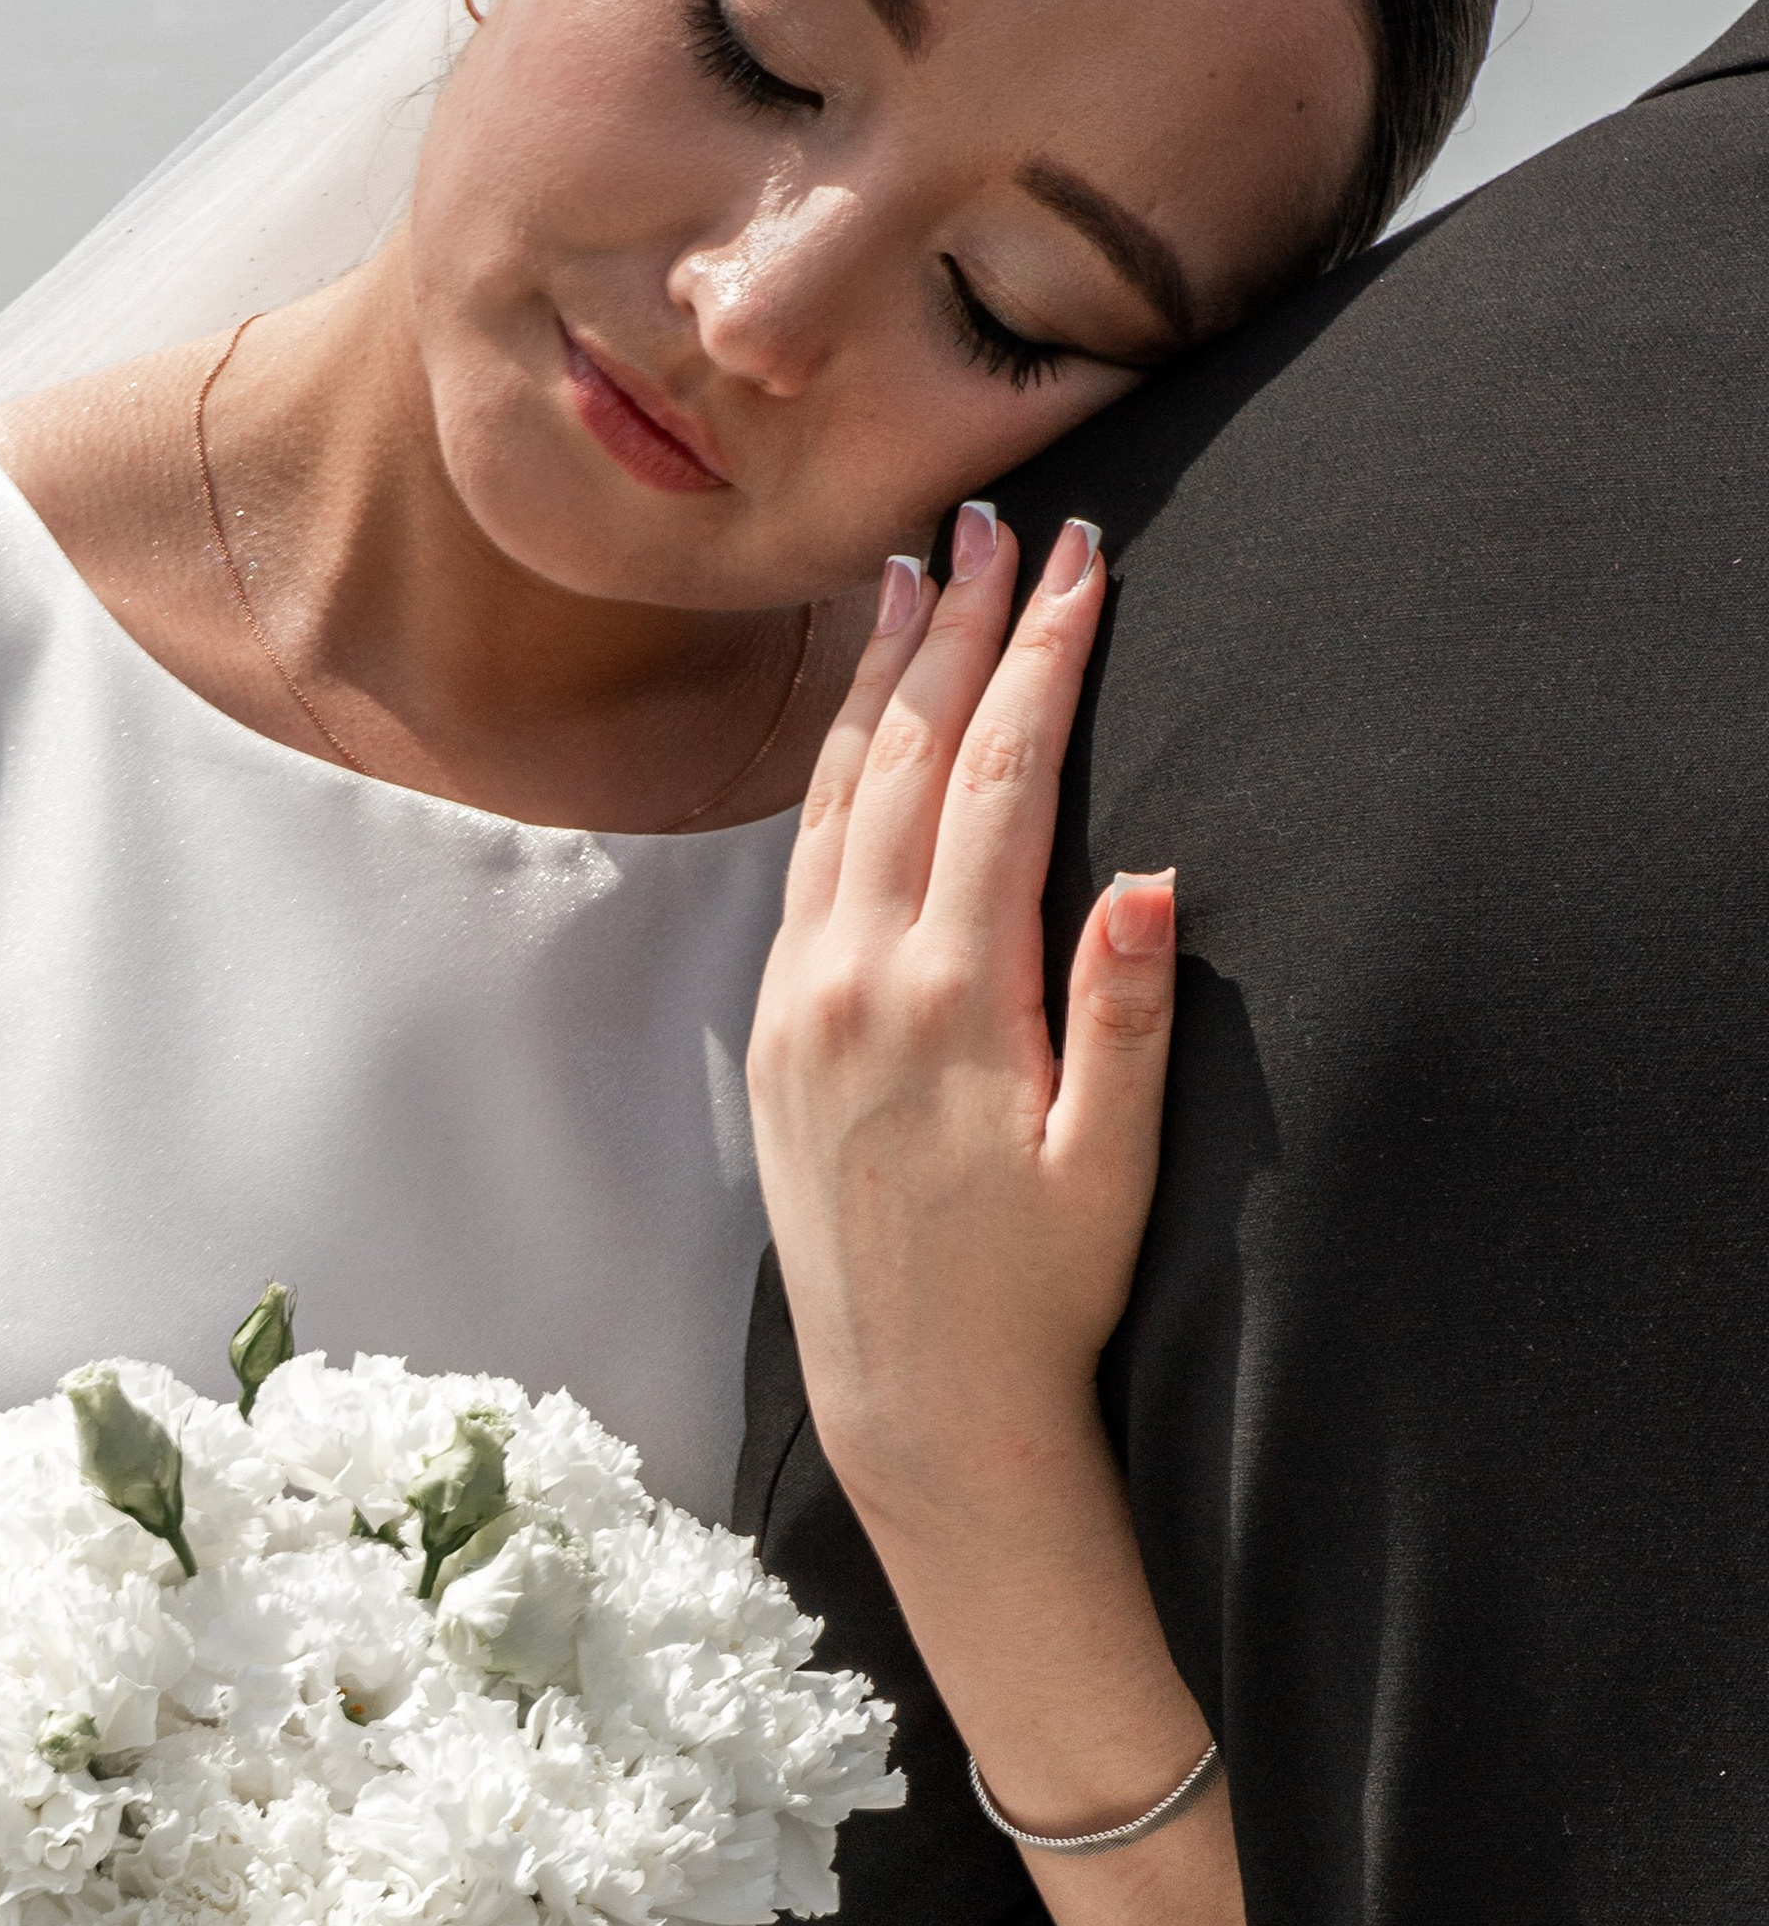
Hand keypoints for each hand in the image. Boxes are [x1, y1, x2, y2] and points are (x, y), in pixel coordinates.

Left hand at [747, 504, 1175, 1537]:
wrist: (919, 1403)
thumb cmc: (1040, 1294)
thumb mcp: (1112, 1164)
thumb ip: (1127, 1018)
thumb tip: (1150, 879)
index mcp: (950, 1000)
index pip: (1002, 780)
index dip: (1042, 656)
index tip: (1078, 558)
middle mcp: (856, 983)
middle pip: (911, 759)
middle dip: (957, 630)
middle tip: (993, 522)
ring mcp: (801, 1005)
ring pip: (840, 800)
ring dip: (882, 680)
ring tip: (913, 576)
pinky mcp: (774, 1037)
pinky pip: (802, 867)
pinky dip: (835, 774)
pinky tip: (863, 725)